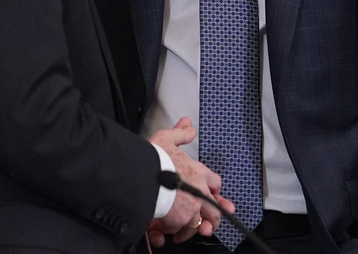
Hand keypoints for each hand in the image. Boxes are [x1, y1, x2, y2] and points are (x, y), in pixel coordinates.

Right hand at [146, 118, 234, 245]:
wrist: (142, 176)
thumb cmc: (153, 159)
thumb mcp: (167, 139)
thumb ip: (180, 134)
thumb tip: (188, 125)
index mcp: (199, 172)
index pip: (215, 183)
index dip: (213, 189)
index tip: (212, 195)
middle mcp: (199, 191)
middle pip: (215, 210)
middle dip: (213, 218)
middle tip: (208, 224)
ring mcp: (190, 208)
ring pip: (199, 223)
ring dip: (192, 228)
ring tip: (184, 233)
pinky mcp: (178, 220)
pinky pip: (179, 229)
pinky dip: (174, 231)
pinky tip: (168, 231)